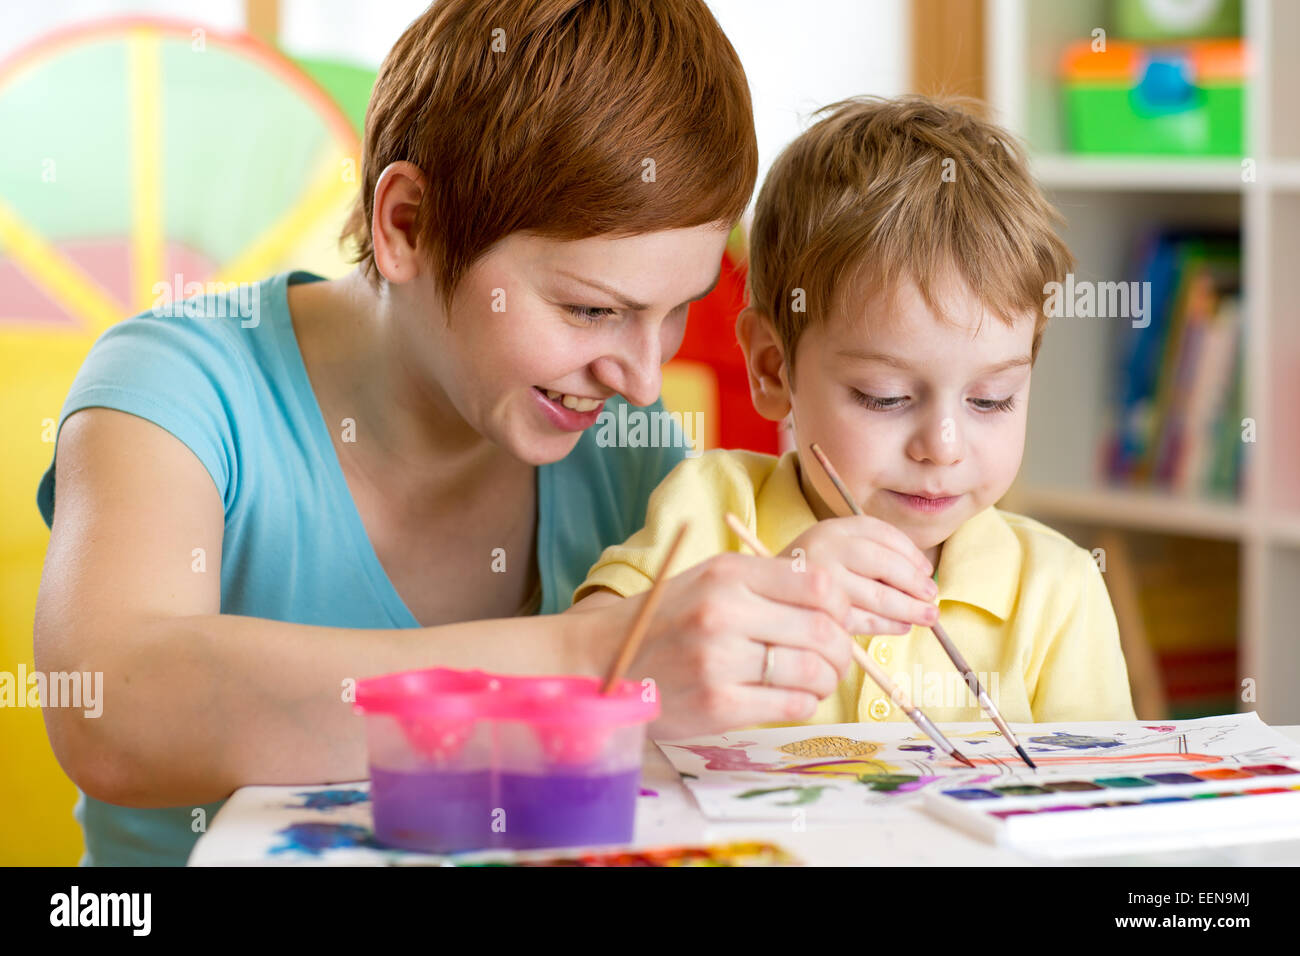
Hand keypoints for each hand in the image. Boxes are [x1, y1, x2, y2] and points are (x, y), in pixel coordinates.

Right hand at [600, 552, 856, 738]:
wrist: (602, 661)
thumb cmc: (665, 620)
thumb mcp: (710, 580)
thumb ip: (765, 584)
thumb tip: (833, 602)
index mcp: (728, 573)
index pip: (819, 585)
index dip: (840, 607)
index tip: (835, 621)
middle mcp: (724, 611)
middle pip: (823, 630)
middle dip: (840, 651)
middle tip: (832, 659)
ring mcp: (720, 659)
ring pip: (812, 671)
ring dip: (825, 680)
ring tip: (813, 680)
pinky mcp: (718, 704)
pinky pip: (791, 705)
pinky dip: (803, 703)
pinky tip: (790, 697)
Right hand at [778, 514, 938, 636]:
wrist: (755, 598)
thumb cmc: (804, 578)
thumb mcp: (831, 552)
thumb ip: (869, 556)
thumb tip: (923, 577)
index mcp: (831, 529)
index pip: (880, 533)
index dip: (910, 552)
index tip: (926, 570)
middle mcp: (823, 548)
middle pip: (882, 562)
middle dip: (913, 582)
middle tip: (932, 597)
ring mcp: (818, 580)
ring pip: (875, 595)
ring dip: (907, 608)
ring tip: (927, 617)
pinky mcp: (816, 611)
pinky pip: (860, 619)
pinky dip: (886, 624)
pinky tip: (900, 627)